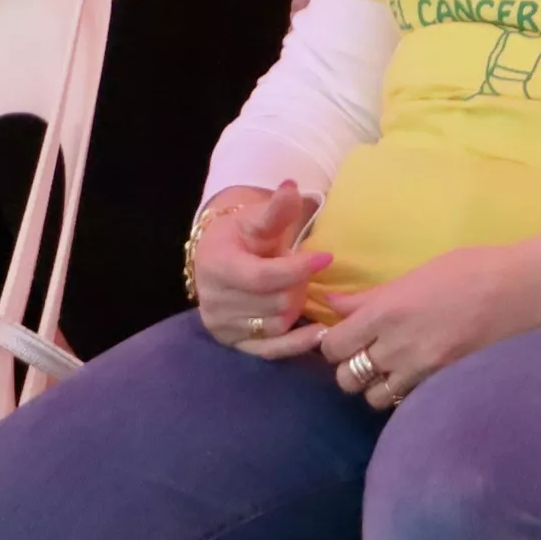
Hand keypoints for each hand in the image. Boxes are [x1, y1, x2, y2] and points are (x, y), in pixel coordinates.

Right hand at [193, 182, 336, 354]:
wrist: (218, 255)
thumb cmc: (241, 234)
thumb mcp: (256, 218)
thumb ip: (276, 210)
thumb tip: (292, 188)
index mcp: (216, 266)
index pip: (263, 276)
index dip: (297, 269)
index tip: (326, 257)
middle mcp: (214, 301)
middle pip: (274, 302)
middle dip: (297, 286)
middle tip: (303, 270)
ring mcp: (222, 326)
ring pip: (276, 324)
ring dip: (295, 307)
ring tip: (297, 288)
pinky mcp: (234, 343)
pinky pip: (270, 351)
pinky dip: (296, 344)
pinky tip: (319, 333)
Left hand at [313, 235, 540, 409]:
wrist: (528, 289)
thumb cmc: (474, 269)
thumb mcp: (418, 273)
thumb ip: (373, 295)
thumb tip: (334, 303)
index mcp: (388, 310)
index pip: (334, 345)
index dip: (334, 343)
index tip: (346, 335)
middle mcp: (398, 345)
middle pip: (347, 377)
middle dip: (351, 368)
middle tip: (367, 354)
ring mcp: (423, 370)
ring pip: (375, 398)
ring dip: (377, 386)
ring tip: (393, 369)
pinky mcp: (444, 385)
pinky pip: (408, 403)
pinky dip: (405, 395)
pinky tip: (416, 378)